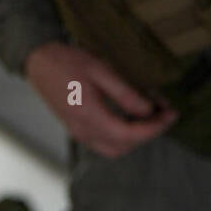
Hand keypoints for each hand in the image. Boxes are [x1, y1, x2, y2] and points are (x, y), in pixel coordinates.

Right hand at [23, 42, 177, 158]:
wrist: (39, 62)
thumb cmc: (68, 61)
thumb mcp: (101, 70)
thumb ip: (125, 93)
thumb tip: (148, 111)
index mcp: (89, 116)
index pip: (129, 135)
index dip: (154, 128)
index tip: (171, 115)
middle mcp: (83, 130)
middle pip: (123, 147)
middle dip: (148, 134)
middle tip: (164, 113)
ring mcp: (78, 132)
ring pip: (113, 149)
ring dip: (135, 137)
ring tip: (150, 115)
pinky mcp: (76, 129)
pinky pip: (104, 143)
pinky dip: (122, 136)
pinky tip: (131, 117)